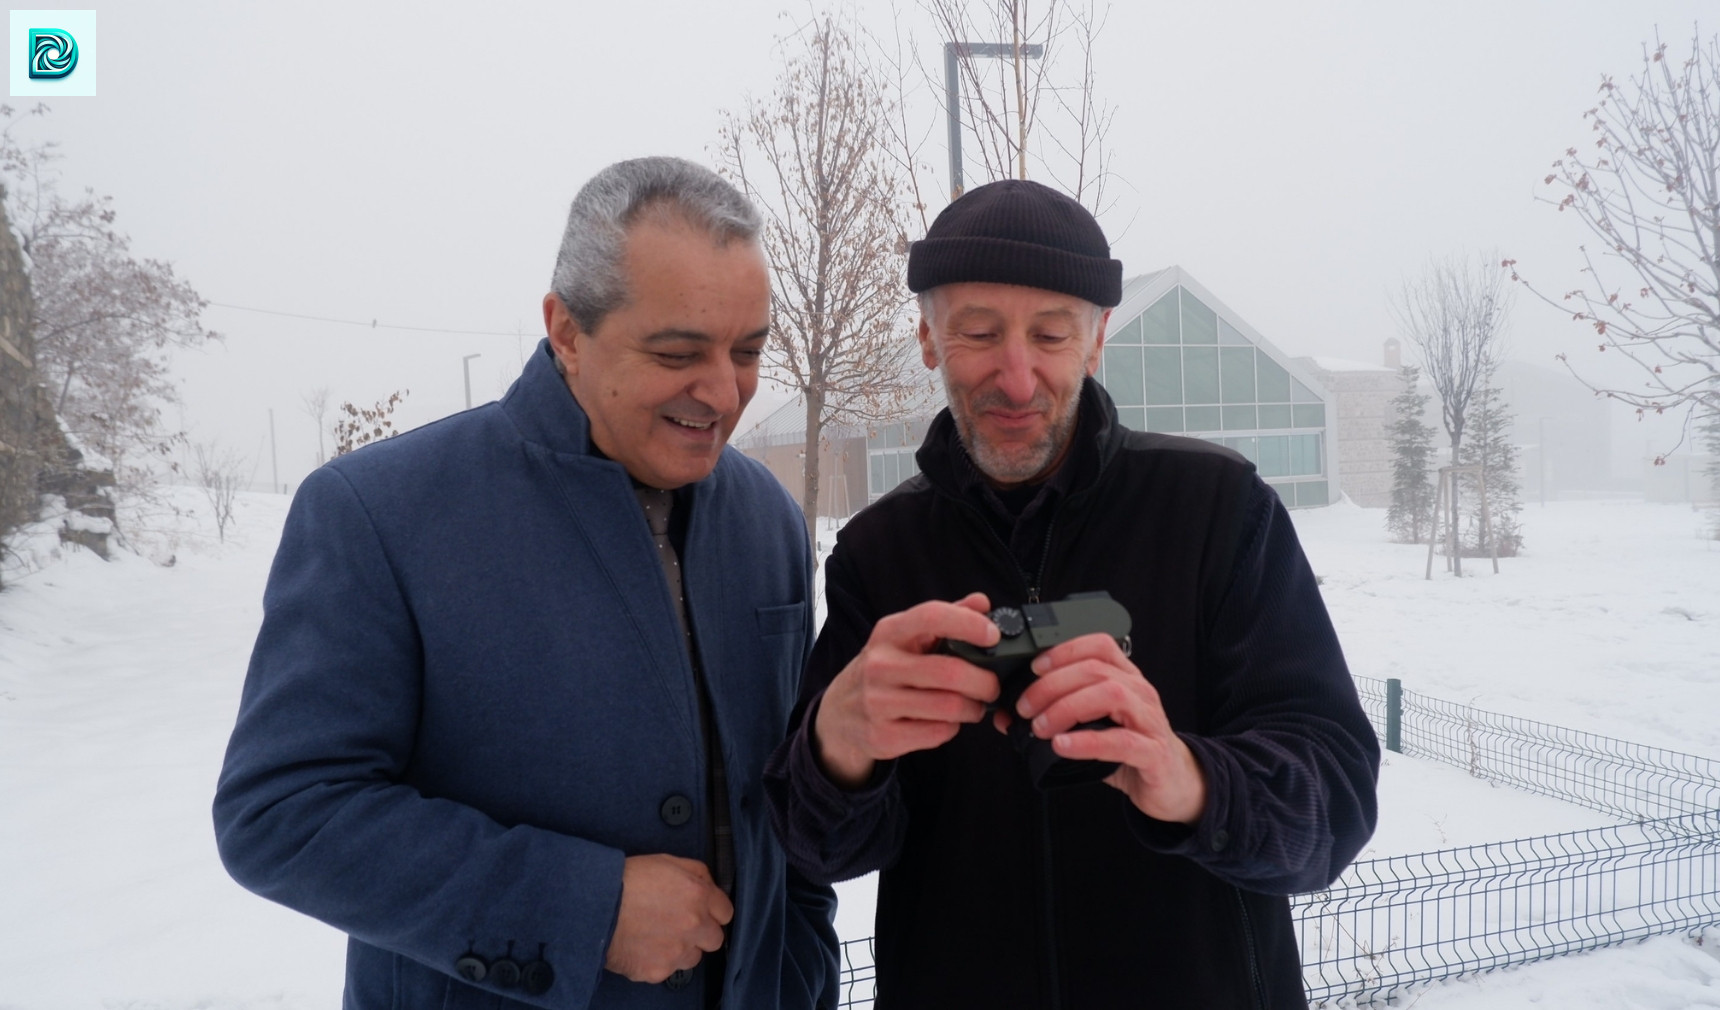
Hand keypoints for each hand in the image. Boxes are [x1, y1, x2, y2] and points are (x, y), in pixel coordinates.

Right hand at [605, 854, 733, 982]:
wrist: (594, 905)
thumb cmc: (627, 880)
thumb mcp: (667, 861)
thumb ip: (697, 874)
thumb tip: (710, 886)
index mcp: (698, 895)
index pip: (726, 913)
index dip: (713, 911)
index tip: (703, 911)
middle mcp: (693, 925)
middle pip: (714, 939)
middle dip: (701, 932)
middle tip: (680, 925)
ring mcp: (676, 951)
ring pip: (692, 957)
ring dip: (681, 948)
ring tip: (658, 935)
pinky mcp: (657, 970)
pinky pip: (667, 969)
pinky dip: (658, 960)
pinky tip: (642, 945)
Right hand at [813, 593, 1001, 787]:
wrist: (839, 714)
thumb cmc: (883, 670)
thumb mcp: (904, 639)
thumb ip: (944, 619)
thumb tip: (982, 602)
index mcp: (888, 633)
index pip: (931, 616)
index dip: (968, 624)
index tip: (992, 635)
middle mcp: (879, 665)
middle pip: (949, 671)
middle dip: (985, 682)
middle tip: (992, 686)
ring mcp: (878, 702)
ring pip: (949, 707)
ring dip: (973, 708)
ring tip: (973, 706)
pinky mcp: (883, 736)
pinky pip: (938, 733)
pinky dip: (952, 728)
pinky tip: (946, 721)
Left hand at [1013, 633, 1206, 824]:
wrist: (1172, 784)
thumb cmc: (1130, 750)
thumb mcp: (1093, 727)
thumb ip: (1057, 718)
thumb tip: (1007, 717)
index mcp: (1126, 679)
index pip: (1099, 645)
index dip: (1064, 651)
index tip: (1034, 668)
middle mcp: (1140, 693)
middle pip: (1095, 670)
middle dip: (1052, 685)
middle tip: (1026, 707)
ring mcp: (1149, 721)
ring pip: (1110, 695)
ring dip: (1067, 707)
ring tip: (1041, 726)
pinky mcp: (1153, 753)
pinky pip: (1122, 741)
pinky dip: (1087, 742)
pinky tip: (1062, 746)